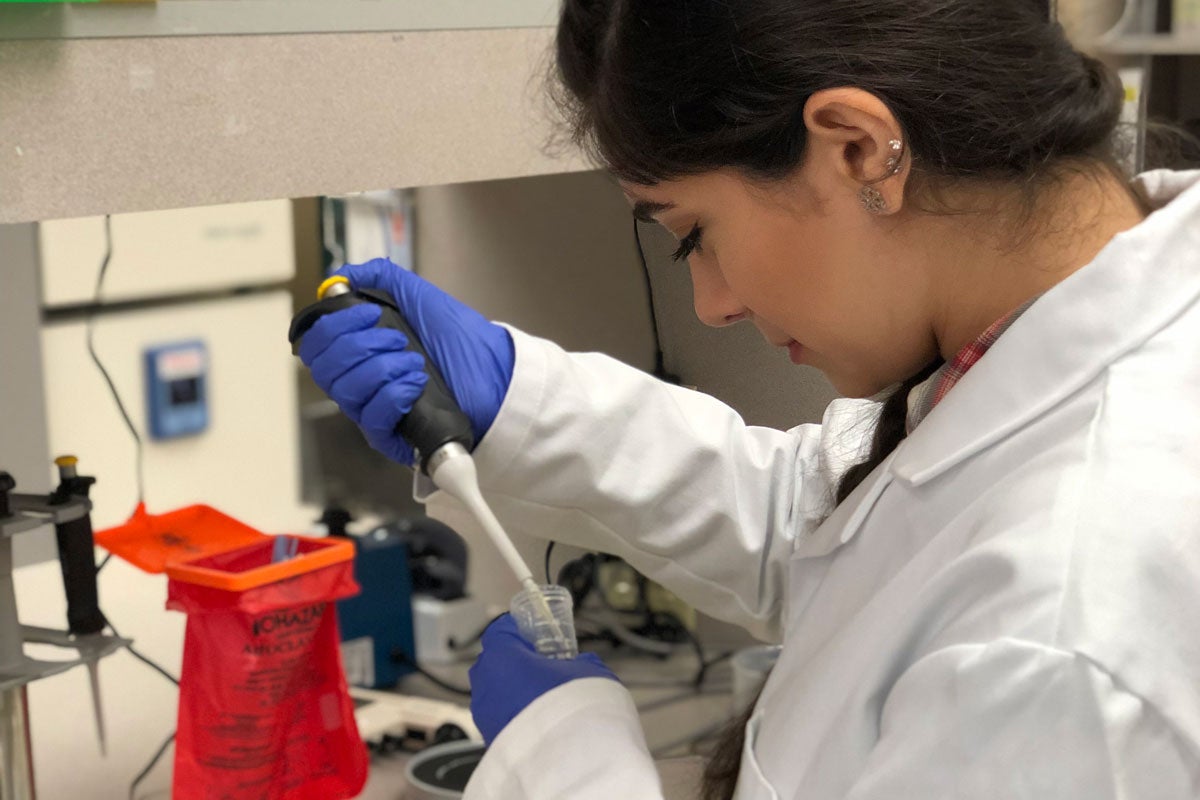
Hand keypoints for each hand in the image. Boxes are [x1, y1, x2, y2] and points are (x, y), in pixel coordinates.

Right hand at [298, 259, 514, 464]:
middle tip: (398, 339)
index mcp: (359, 351)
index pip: (316, 345)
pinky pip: (371, 417)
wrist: (495, 373)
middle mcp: (359, 381)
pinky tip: (416, 384)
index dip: (333, 326)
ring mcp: (373, 410)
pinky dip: (393, 393)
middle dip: (359, 345)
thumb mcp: (420, 297)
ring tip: (415, 362)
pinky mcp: (390, 436)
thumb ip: (381, 278)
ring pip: (345, 391)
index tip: (370, 314)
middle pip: (324, 368)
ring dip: (382, 368)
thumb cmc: (461, 340)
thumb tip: (342, 275)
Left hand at [469, 615, 617, 744]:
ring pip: (497, 691)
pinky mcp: (490, 740)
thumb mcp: (588, 670)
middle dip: (518, 662)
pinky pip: (501, 717)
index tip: (537, 633)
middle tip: (546, 666)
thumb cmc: (572, 705)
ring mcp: (484, 714)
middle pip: (496, 661)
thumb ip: (579, 662)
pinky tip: (543, 720)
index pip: (501, 630)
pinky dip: (517, 715)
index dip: (520, 630)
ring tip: (547, 697)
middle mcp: (484, 682)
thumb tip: (582, 664)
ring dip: (516, 691)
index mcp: (501, 654)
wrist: (568, 759)